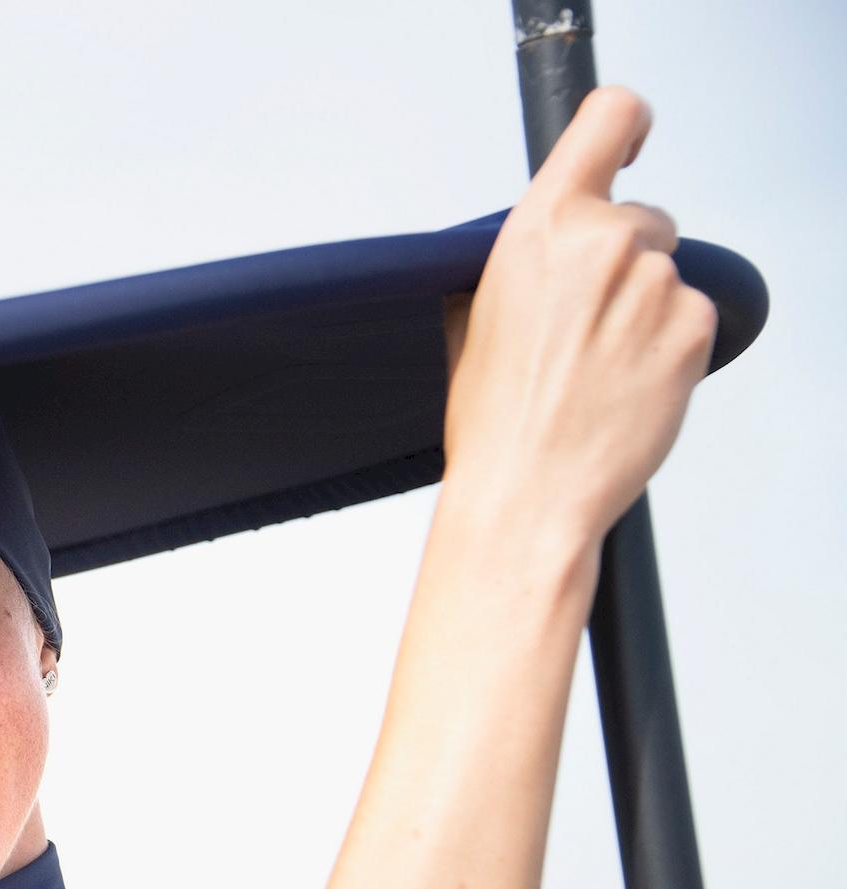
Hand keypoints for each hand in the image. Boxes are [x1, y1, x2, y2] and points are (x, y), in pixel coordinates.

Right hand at [440, 86, 718, 545]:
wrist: (526, 491)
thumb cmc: (494, 419)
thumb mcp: (472, 318)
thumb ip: (517, 263)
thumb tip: (541, 248)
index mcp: (538, 229)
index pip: (609, 119)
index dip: (625, 128)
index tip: (626, 149)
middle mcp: (601, 243)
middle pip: (644, 221)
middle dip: (623, 265)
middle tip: (584, 329)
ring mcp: (653, 284)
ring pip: (667, 276)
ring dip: (644, 313)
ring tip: (597, 369)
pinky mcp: (693, 327)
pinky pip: (693, 318)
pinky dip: (668, 348)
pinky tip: (626, 385)